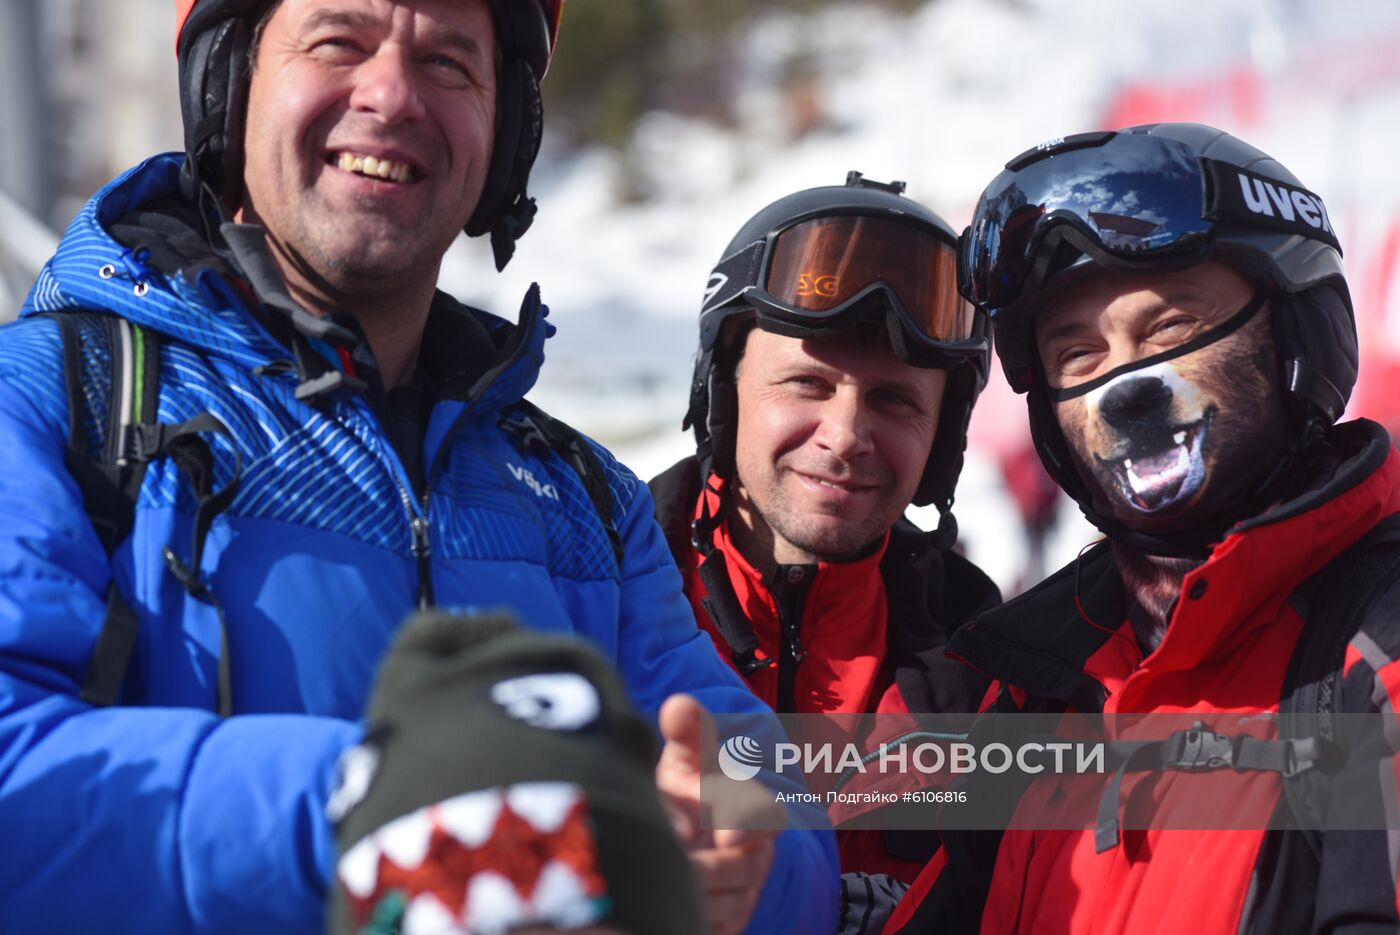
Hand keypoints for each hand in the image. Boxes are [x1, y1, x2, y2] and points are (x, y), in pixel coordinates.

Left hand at [656, 694, 778, 934]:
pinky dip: (693, 921)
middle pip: (741, 869)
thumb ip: (688, 732)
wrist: (683, 839)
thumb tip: (679, 706)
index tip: (726, 834)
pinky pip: (716, 930)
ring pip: (727, 906)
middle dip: (704, 867)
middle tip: (670, 859)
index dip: (750, 824)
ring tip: (657, 877)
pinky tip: (662, 903)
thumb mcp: (686, 761)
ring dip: (692, 894)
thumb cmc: (686, 792)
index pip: (767, 816)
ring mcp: (743, 894)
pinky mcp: (727, 925)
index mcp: (751, 810)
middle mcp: (754, 855)